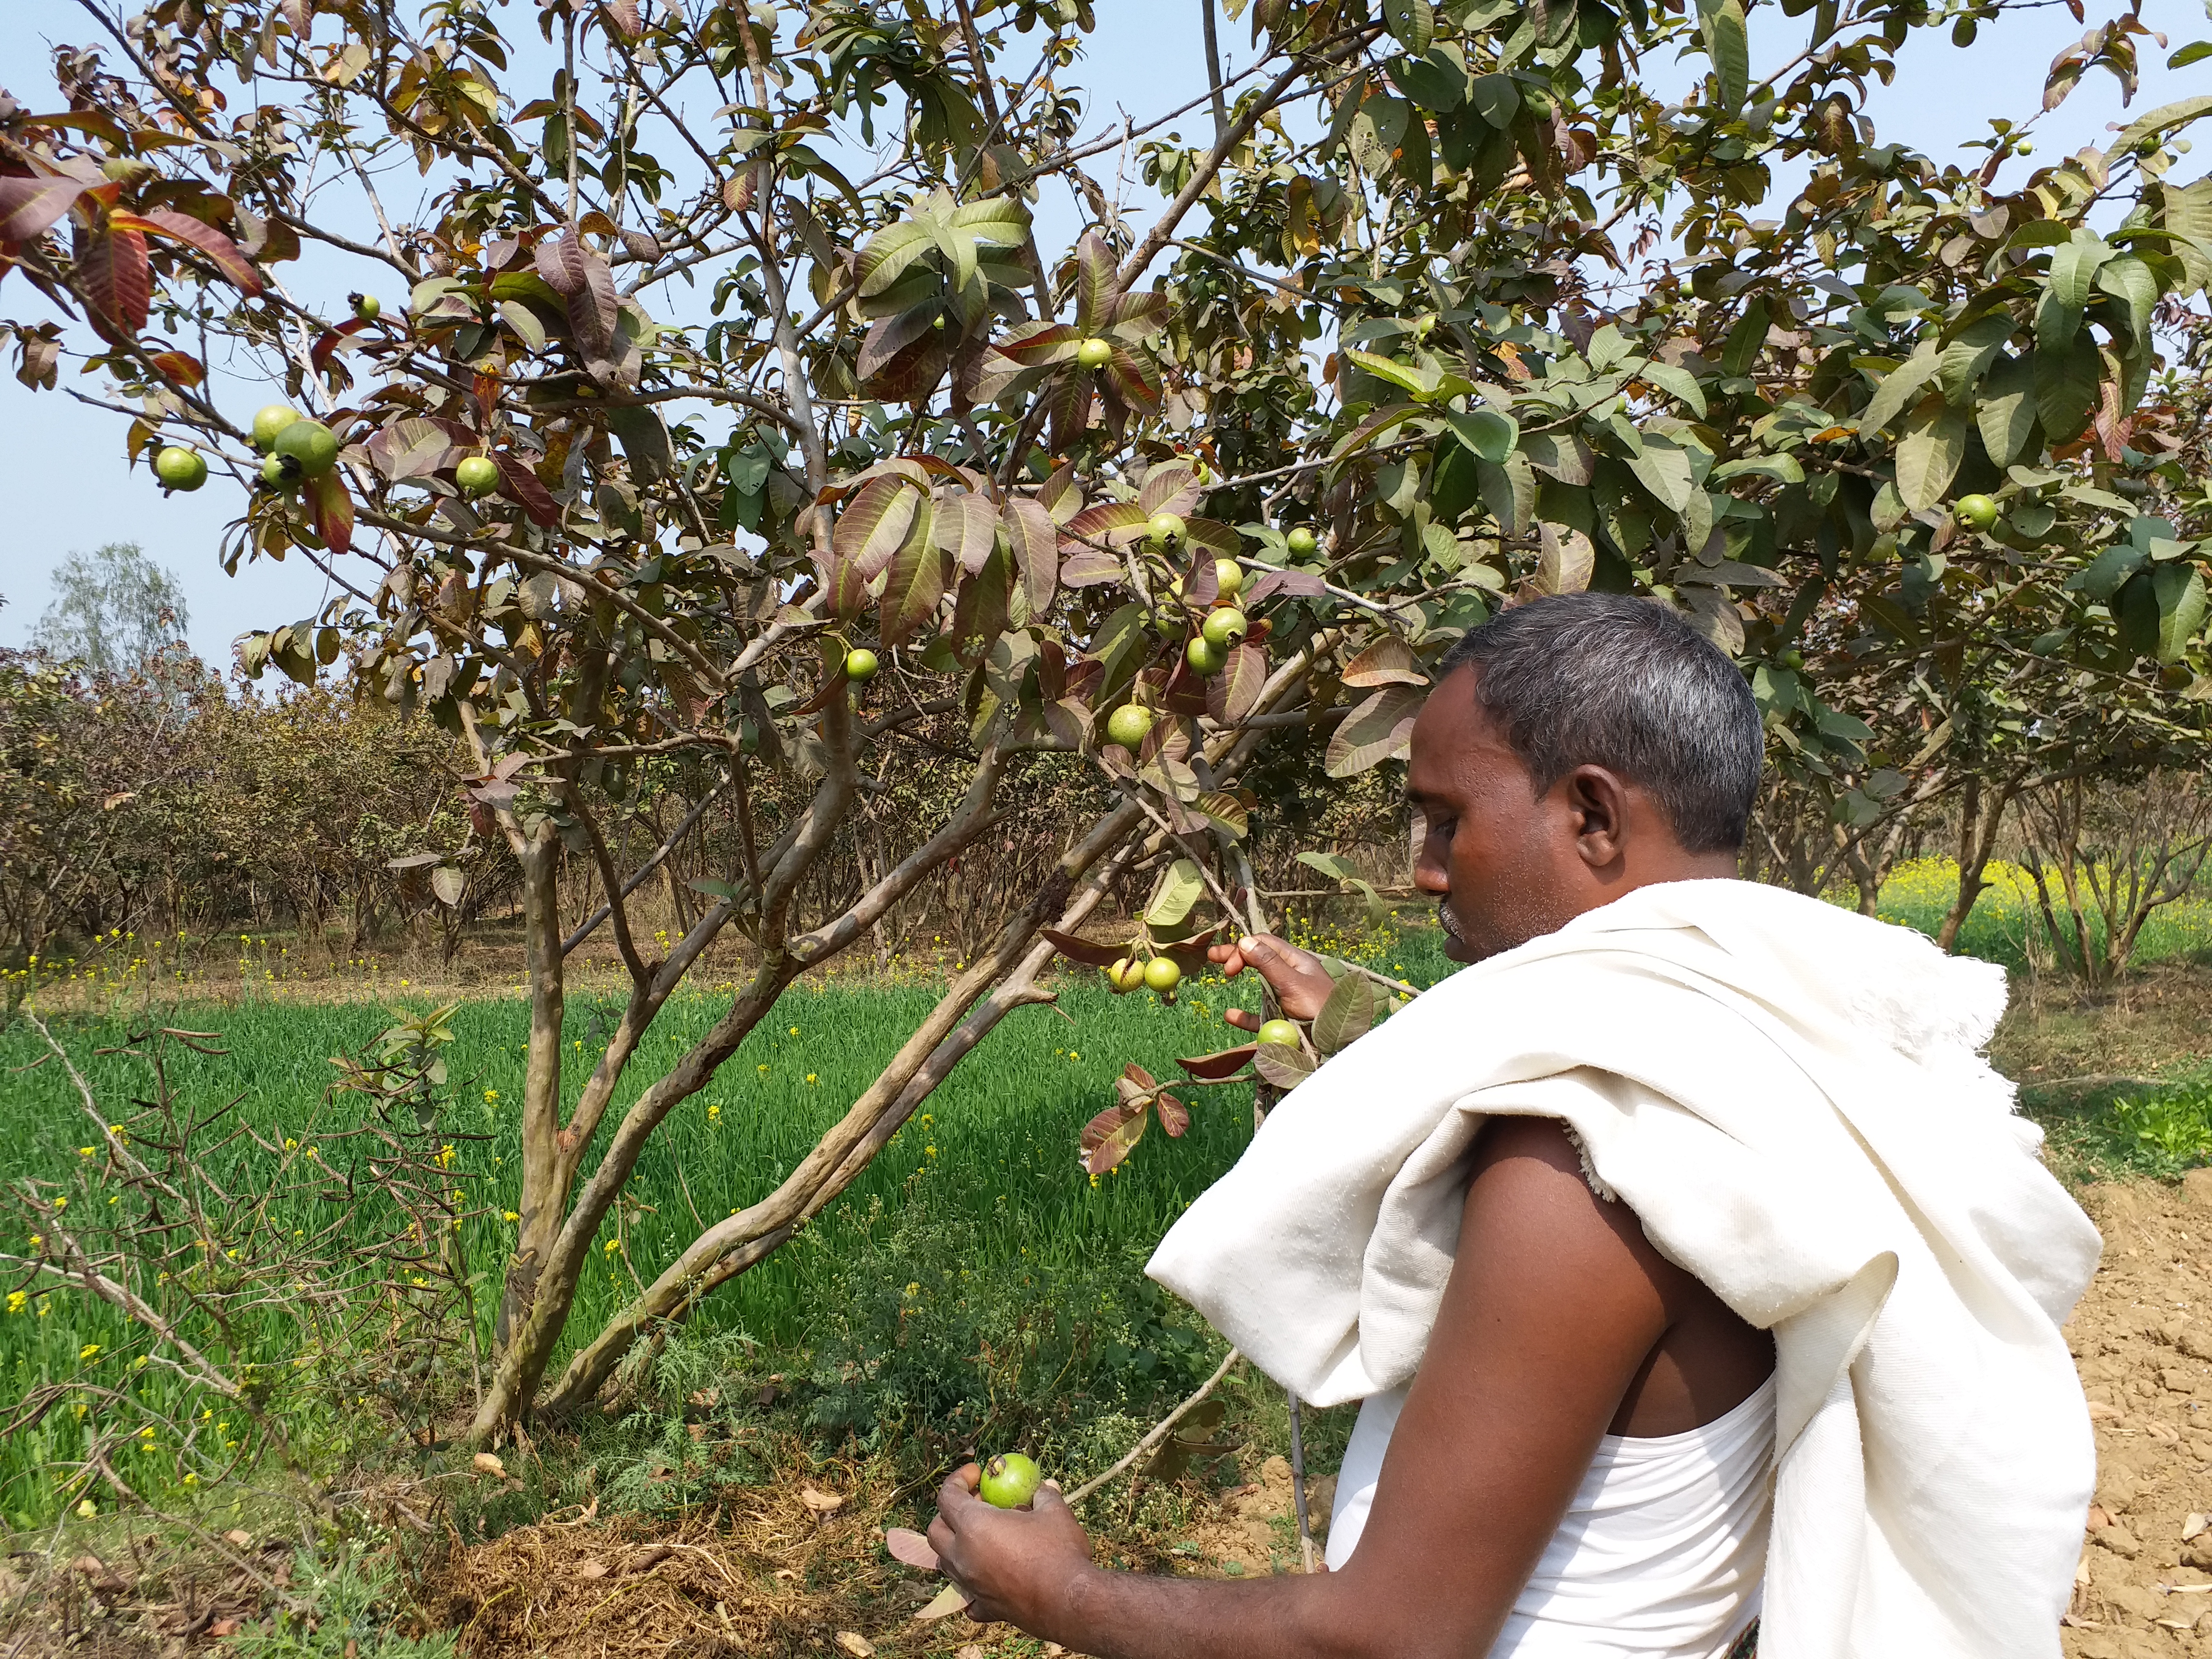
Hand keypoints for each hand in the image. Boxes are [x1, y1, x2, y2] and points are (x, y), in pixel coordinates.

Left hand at [928, 1464, 1095, 1633]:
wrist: (1068, 1603)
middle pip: (936, 1531)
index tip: (978, 1473)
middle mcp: (963, 1556)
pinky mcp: (984, 1607)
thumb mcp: (1055, 1512)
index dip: (959, 1479)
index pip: (947, 1496)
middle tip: (978, 1504)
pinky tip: (992, 1574)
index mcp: (974, 1526)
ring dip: (959, 1545)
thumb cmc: (1058, 1551)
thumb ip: (1044, 1496)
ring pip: (947, 1562)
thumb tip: (1045, 1487)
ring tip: (987, 1536)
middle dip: (949, 1513)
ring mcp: (971, 1584)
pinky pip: (967, 1594)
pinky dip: (973, 1581)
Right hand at [1207, 933, 1336, 1023]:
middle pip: (1259, 960)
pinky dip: (1245, 1015)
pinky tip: (1231, 1015)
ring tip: (1223, 979)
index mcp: (1296, 961)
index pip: (1263, 944)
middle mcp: (1291, 976)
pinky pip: (1260, 1016)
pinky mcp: (1283, 1021)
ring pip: (1260, 986)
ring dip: (1243, 981)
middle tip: (1212, 956)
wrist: (1339, 1043)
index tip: (1228, 967)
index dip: (1243, 949)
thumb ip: (1268, 964)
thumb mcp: (1293, 982)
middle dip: (1236, 956)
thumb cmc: (1320, 1008)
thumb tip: (1244, 941)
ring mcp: (1287, 998)